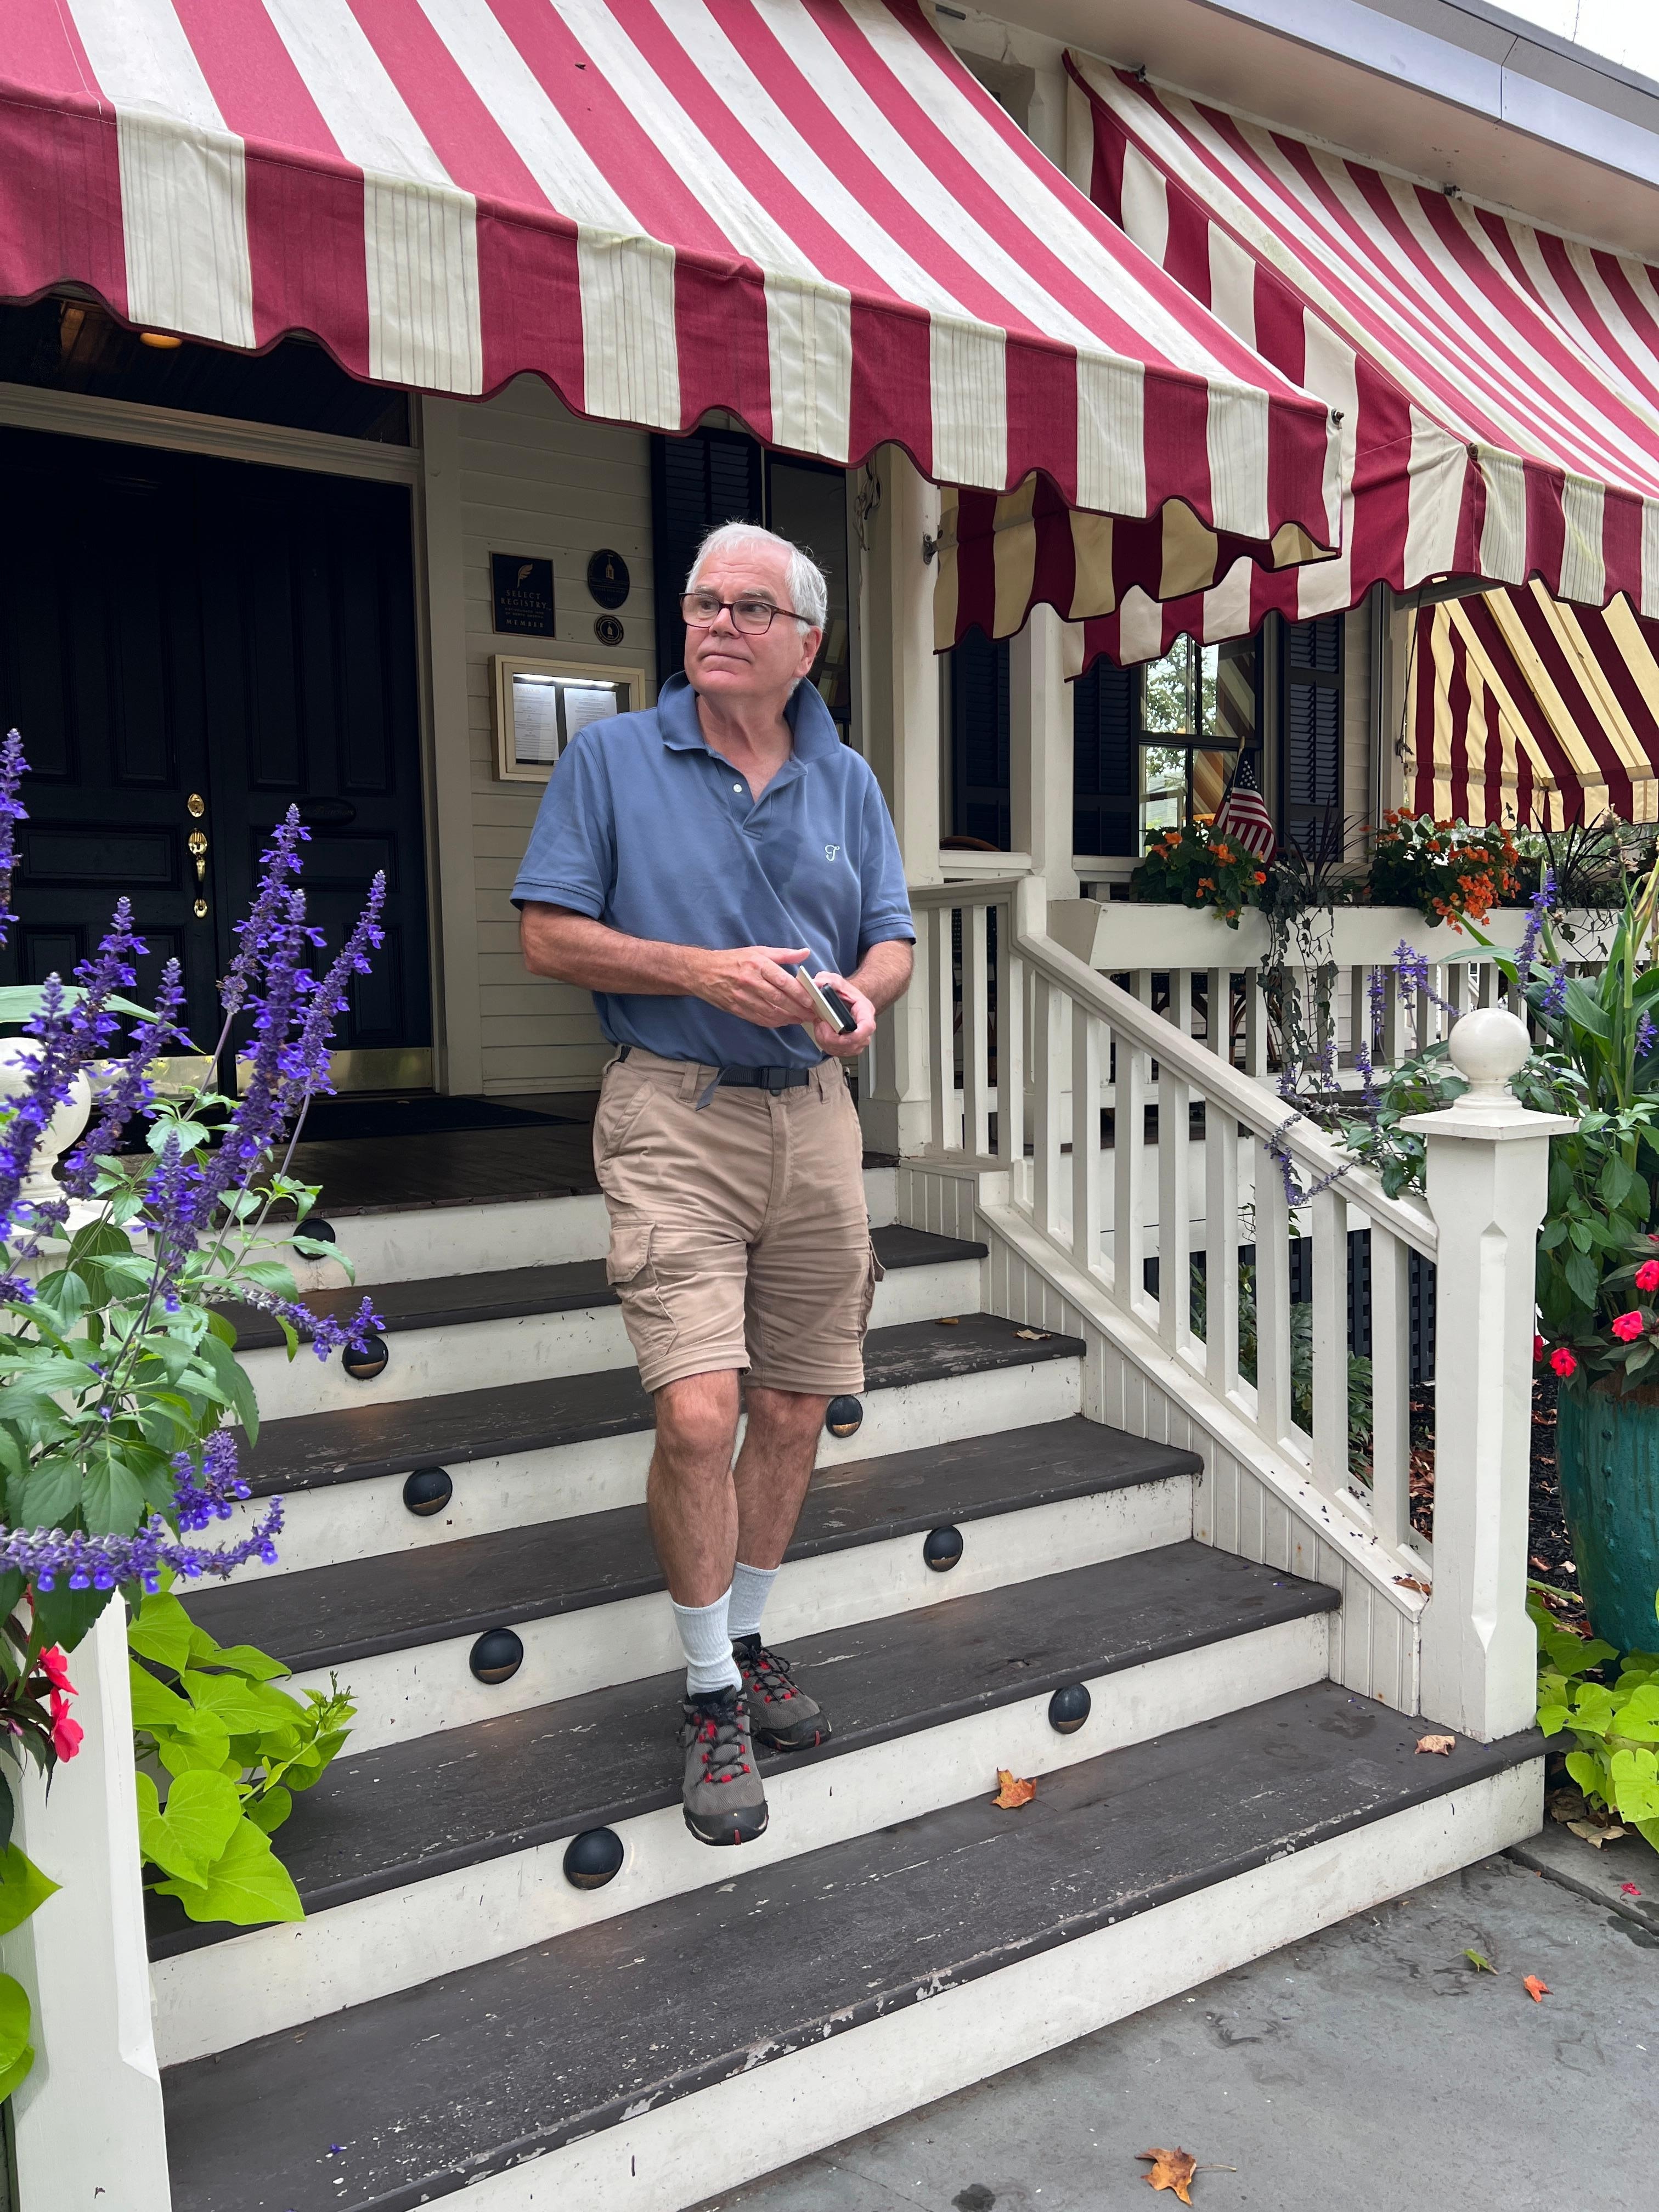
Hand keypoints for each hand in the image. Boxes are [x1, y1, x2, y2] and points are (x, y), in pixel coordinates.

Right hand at [692, 945, 816, 1027]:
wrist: (703, 972)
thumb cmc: (733, 960)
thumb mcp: (758, 951)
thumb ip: (784, 954)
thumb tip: (805, 953)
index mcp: (758, 965)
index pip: (783, 982)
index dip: (799, 994)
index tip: (811, 1001)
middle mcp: (750, 981)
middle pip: (779, 999)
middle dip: (798, 1009)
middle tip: (811, 1014)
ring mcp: (743, 997)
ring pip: (770, 1012)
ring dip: (788, 1018)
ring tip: (800, 1019)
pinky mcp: (737, 1009)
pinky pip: (759, 1019)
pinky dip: (774, 1022)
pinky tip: (783, 1022)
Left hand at [811, 972, 875, 1057]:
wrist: (845, 999)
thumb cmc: (843, 992)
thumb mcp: (833, 980)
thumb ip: (825, 980)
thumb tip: (816, 984)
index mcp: (864, 1010)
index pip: (867, 1027)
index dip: (856, 1035)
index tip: (841, 1033)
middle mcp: (864, 1027)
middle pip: (854, 1043)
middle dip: (833, 1039)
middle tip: (822, 1025)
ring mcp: (858, 1039)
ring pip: (844, 1050)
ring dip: (827, 1042)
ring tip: (821, 1027)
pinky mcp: (849, 1045)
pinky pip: (838, 1052)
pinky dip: (826, 1045)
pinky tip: (823, 1033)